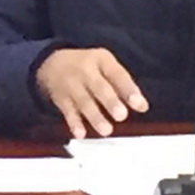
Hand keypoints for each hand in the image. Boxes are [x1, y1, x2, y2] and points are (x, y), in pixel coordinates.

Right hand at [34, 48, 148, 137]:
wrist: (52, 64)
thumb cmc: (87, 67)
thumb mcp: (105, 66)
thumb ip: (123, 86)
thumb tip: (142, 106)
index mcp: (101, 60)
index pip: (117, 74)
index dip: (129, 90)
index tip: (140, 105)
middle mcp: (86, 71)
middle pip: (99, 87)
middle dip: (110, 102)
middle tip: (121, 115)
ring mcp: (71, 85)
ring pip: (84, 101)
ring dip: (95, 116)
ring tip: (106, 130)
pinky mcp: (61, 98)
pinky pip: (67, 111)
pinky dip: (74, 123)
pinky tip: (81, 133)